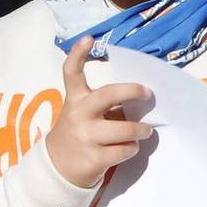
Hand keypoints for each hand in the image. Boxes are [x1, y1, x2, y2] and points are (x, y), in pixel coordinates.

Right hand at [44, 38, 153, 189]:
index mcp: (75, 99)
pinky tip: (128, 147)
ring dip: (141, 130)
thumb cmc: (79, 133)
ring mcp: (85, 137)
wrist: (58, 167)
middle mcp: (78, 114)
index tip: (89, 39)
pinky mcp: (94, 158)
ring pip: (126, 129)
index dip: (78, 54)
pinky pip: (125, 149)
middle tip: (148, 93)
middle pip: (108, 94)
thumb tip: (140, 100)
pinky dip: (132, 148)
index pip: (71, 72)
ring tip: (145, 131)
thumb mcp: (83, 114)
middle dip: (132, 91)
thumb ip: (103, 104)